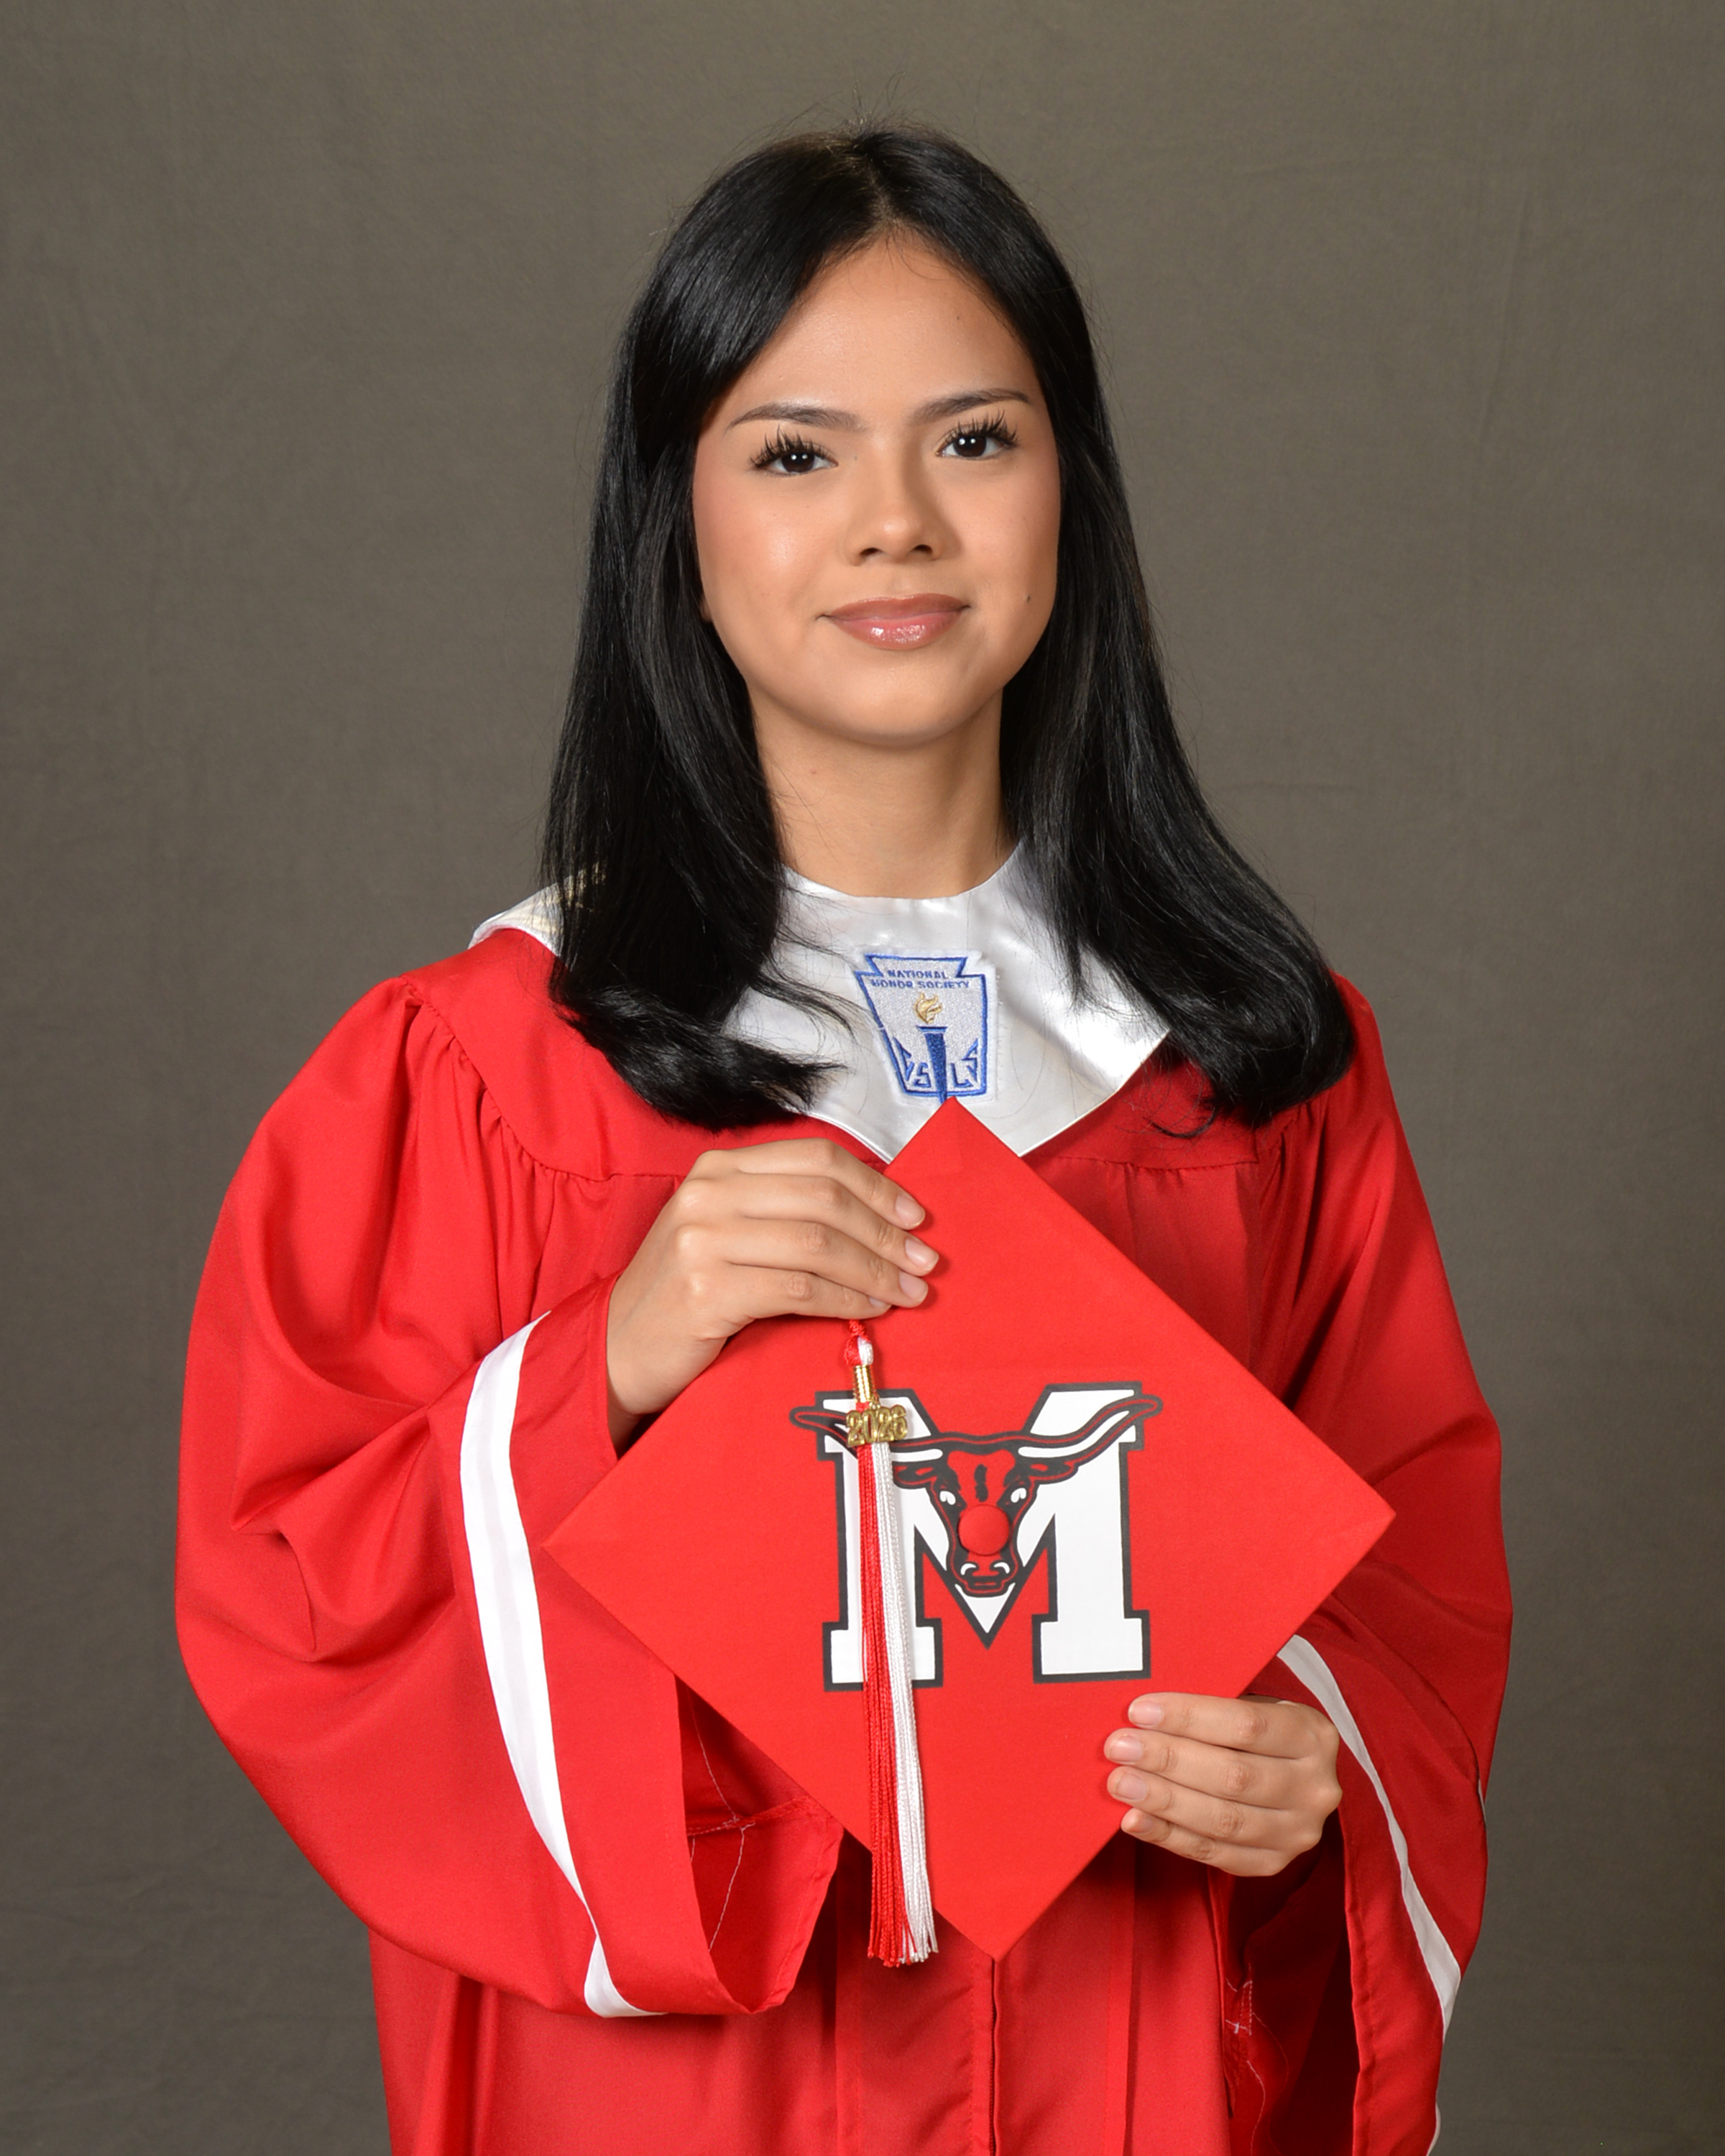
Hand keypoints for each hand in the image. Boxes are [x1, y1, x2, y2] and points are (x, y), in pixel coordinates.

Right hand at [605, 1138, 937, 1440]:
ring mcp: (702, 1240)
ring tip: (908, 1291)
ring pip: (817, 1244)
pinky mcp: (706, 1290)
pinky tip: (869, 1310)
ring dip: (874, 1270)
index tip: (914, 1216)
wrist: (620, 1345)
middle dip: (883, 1231)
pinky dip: (844, 1300)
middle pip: (823, 1198)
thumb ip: (786, 1212)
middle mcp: (709, 1193)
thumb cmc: (688, 1291)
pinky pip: (798, 1290)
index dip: (875, 1185)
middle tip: (924, 1261)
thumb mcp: (730, 1231)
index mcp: (720, 1168)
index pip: (816, 1159)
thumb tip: (880, 1218)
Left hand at [1103, 1692, 1341, 1876]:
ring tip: (1120, 1783)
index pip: (1246, 1725)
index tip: (1139, 1711)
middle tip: (1119, 1747)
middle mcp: (1314, 1788)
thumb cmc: (1258, 1734)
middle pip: (1233, 1776)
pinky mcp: (1272, 1863)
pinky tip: (1135, 1820)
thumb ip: (1210, 1712)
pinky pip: (1213, 1854)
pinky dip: (1169, 1836)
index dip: (1188, 1718)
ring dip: (1164, 1801)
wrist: (1294, 1778)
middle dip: (1168, 1760)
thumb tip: (1142, 1716)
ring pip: (1223, 1820)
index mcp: (1312, 1735)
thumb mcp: (1254, 1707)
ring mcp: (1297, 1832)